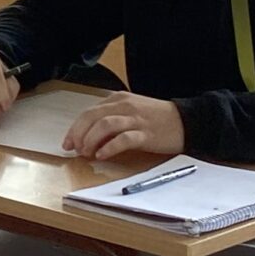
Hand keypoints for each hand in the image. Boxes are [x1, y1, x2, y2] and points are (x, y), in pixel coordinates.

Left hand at [62, 92, 185, 162]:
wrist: (186, 122)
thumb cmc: (156, 119)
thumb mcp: (130, 112)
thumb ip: (111, 119)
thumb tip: (88, 137)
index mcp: (118, 100)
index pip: (88, 112)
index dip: (75, 128)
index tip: (68, 143)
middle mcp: (124, 106)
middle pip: (92, 117)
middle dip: (78, 134)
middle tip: (75, 150)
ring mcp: (136, 119)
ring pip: (104, 125)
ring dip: (91, 140)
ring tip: (87, 153)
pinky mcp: (146, 134)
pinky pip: (123, 139)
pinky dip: (109, 147)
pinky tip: (102, 155)